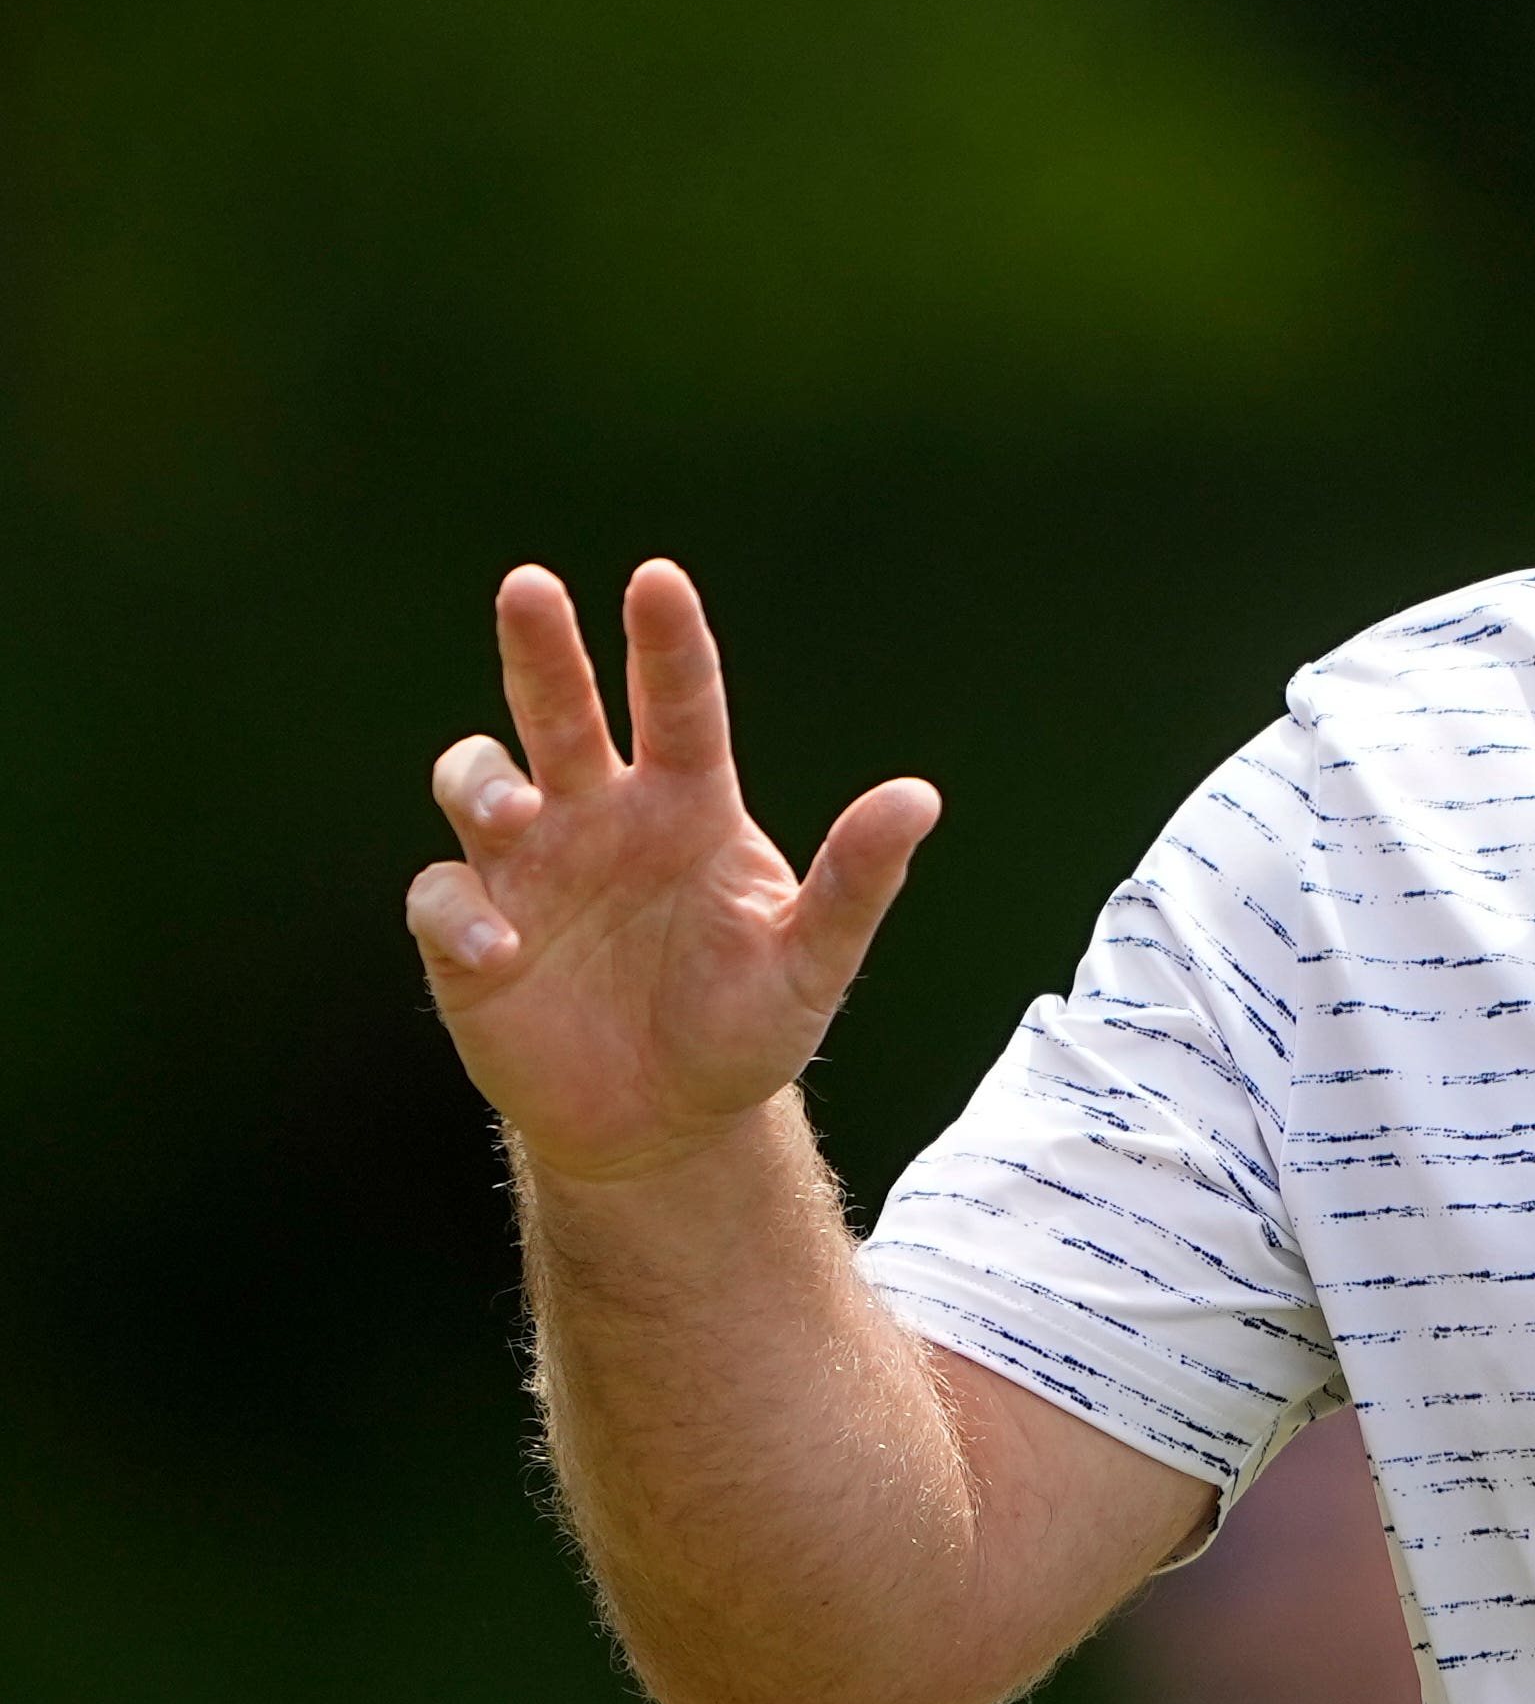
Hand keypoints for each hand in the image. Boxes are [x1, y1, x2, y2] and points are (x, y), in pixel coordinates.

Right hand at [408, 561, 937, 1183]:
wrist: (665, 1124)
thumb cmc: (742, 1027)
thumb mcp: (812, 962)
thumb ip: (856, 881)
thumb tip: (920, 797)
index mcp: (687, 806)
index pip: (678, 705)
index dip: (666, 643)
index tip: (656, 580)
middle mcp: (600, 817)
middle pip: (560, 710)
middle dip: (541, 647)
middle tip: (531, 587)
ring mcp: (530, 870)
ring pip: (477, 780)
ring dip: (483, 779)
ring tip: (517, 809)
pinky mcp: (471, 938)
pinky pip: (445, 897)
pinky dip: (462, 912)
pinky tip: (500, 950)